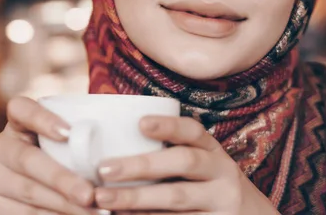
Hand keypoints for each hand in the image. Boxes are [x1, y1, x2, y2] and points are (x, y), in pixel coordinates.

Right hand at [0, 97, 95, 213]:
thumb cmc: (58, 162)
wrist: (24, 195)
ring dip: (65, 205)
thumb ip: (74, 143)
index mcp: (16, 124)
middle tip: (90, 194)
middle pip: (27, 159)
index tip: (69, 133)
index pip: (20, 109)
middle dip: (61, 179)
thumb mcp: (60, 147)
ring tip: (95, 212)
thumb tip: (113, 149)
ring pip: (29, 192)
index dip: (42, 118)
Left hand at [93, 116, 279, 213]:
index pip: (193, 131)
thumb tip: (116, 141)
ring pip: (177, 198)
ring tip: (104, 198)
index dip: (168, 125)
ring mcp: (221, 203)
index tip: (140, 123)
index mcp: (213, 152)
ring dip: (136, 199)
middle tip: (104, 169)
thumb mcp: (204, 165)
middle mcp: (222, 174)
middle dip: (141, 165)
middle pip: (183, 163)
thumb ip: (171, 153)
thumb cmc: (210, 187)